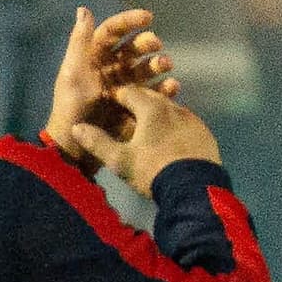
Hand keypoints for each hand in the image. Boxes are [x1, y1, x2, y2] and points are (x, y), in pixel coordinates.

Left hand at [41, 5, 175, 160]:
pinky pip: (153, 93)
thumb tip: (84, 9)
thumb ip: (79, 42)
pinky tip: (172, 87)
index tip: (148, 17)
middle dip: (147, 43)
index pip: (112, 32)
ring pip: (146, 68)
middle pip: (133, 48)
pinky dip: (164, 89)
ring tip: (166, 65)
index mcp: (93, 57)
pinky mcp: (135, 106)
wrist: (78, 147)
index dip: (129, 21)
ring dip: (158, 64)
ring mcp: (124, 87)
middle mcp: (110, 69)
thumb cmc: (71, 109)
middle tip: (157, 45)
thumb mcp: (72, 73)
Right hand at [103, 81, 221, 190]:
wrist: (195, 190)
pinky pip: (185, 124)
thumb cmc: (153, 171)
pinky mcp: (205, 134)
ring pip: (170, 109)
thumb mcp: (120, 160)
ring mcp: (193, 120)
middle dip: (137, 104)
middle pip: (151, 97)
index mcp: (151, 108)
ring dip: (158, 116)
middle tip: (127, 119)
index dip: (116, 97)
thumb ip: (97, 142)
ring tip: (149, 132)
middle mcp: (173, 107)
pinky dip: (175, 128)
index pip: (129, 91)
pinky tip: (171, 143)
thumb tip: (75, 128)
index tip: (109, 106)